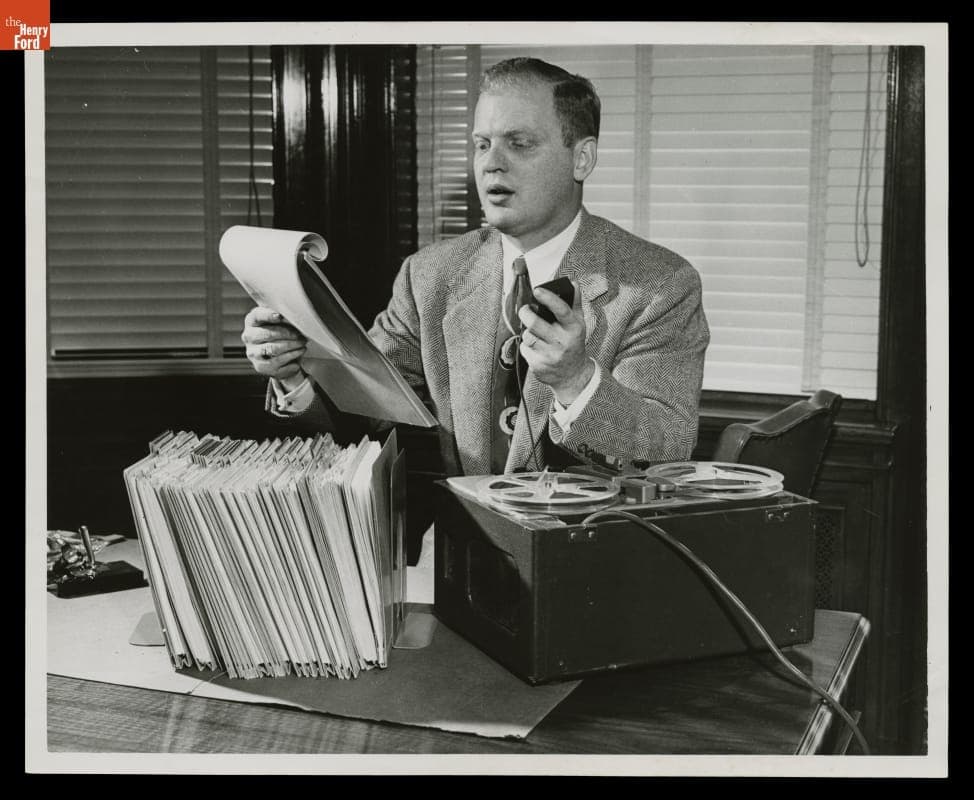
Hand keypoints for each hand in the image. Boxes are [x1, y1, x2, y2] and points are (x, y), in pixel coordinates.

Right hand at [242, 306, 307, 387]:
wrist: (275, 356)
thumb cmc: (277, 334)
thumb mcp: (277, 322)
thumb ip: (281, 316)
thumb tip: (293, 315)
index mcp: (251, 322)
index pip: (257, 316)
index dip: (268, 315)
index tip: (280, 316)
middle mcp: (249, 337)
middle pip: (267, 334)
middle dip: (287, 334)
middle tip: (300, 335)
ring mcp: (253, 353)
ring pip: (273, 349)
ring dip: (292, 346)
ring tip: (302, 344)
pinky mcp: (261, 366)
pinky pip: (278, 362)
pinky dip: (292, 357)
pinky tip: (299, 352)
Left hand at [518, 281, 593, 404]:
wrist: (573, 375)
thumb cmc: (573, 343)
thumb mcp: (578, 323)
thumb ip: (574, 302)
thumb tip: (572, 281)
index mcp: (573, 328)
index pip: (561, 310)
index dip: (548, 298)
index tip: (537, 290)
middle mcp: (562, 342)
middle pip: (535, 323)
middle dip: (525, 313)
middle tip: (525, 310)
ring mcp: (550, 355)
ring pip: (528, 336)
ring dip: (527, 332)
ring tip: (534, 333)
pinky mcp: (538, 365)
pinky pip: (524, 349)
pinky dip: (527, 346)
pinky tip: (536, 348)